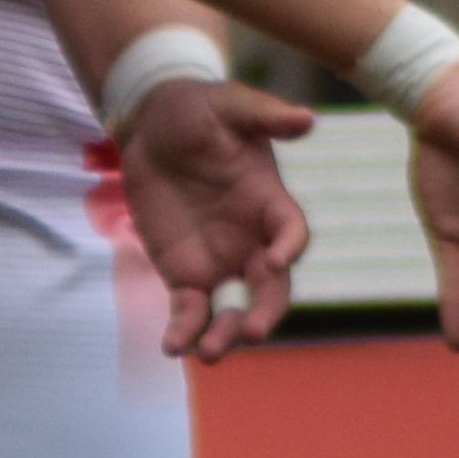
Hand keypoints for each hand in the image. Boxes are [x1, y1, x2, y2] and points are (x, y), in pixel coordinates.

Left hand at [116, 73, 315, 364]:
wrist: (153, 124)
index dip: (288, 248)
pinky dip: (183, 330)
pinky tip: (172, 347)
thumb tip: (305, 119)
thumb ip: (265, 116)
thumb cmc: (199, 109)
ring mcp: (220, 260)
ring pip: (232, 308)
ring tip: (207, 353)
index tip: (274, 259)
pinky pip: (189, 310)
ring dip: (224, 333)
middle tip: (250, 331)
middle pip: (271, 288)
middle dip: (264, 312)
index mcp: (270, 203)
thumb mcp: (230, 104)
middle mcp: (252, 239)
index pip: (291, 233)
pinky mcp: (184, 272)